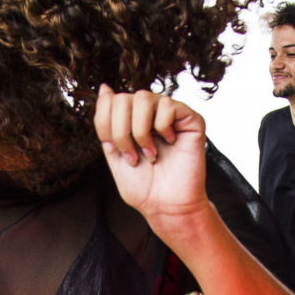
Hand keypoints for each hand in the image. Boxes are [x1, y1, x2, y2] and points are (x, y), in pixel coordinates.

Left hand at [95, 88, 210, 230]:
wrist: (168, 206)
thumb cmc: (144, 187)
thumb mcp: (114, 155)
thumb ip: (107, 124)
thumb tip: (104, 88)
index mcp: (131, 120)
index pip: (109, 101)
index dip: (105, 124)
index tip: (114, 149)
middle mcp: (150, 114)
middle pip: (123, 98)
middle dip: (121, 131)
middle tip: (132, 156)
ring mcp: (170, 115)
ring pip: (143, 97)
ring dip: (140, 130)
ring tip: (149, 153)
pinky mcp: (190, 119)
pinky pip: (169, 105)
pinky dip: (163, 126)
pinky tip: (169, 143)